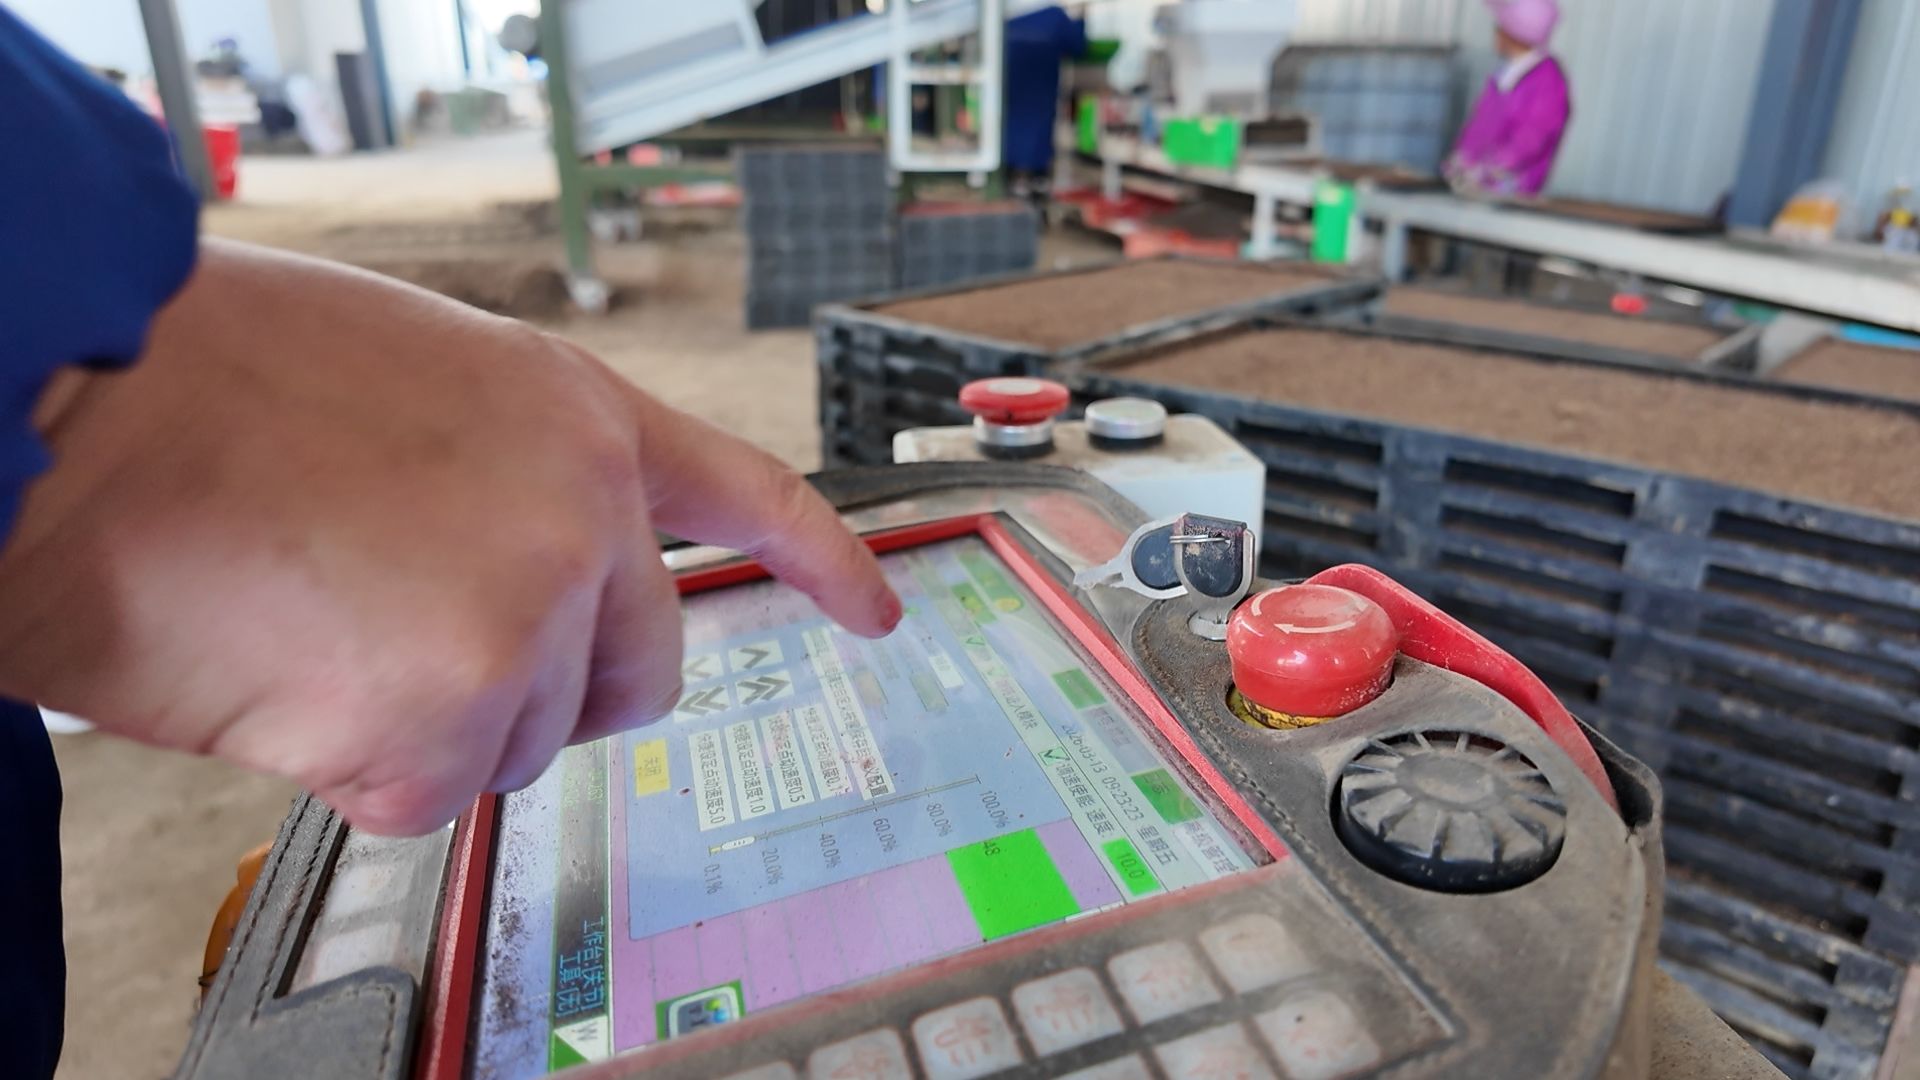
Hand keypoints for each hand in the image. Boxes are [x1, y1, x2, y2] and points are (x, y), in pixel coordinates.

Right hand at [0, 239, 899, 834]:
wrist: (76, 404)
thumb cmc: (200, 382)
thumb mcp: (407, 379)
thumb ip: (503, 471)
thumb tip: (516, 567)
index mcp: (572, 414)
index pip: (743, 495)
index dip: (817, 559)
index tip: (874, 612)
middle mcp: (580, 511)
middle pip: (637, 671)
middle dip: (552, 688)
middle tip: (427, 652)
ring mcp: (527, 615)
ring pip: (519, 742)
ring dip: (424, 716)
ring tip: (314, 619)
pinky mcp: (449, 716)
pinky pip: (425, 795)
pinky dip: (350, 765)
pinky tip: (283, 673)